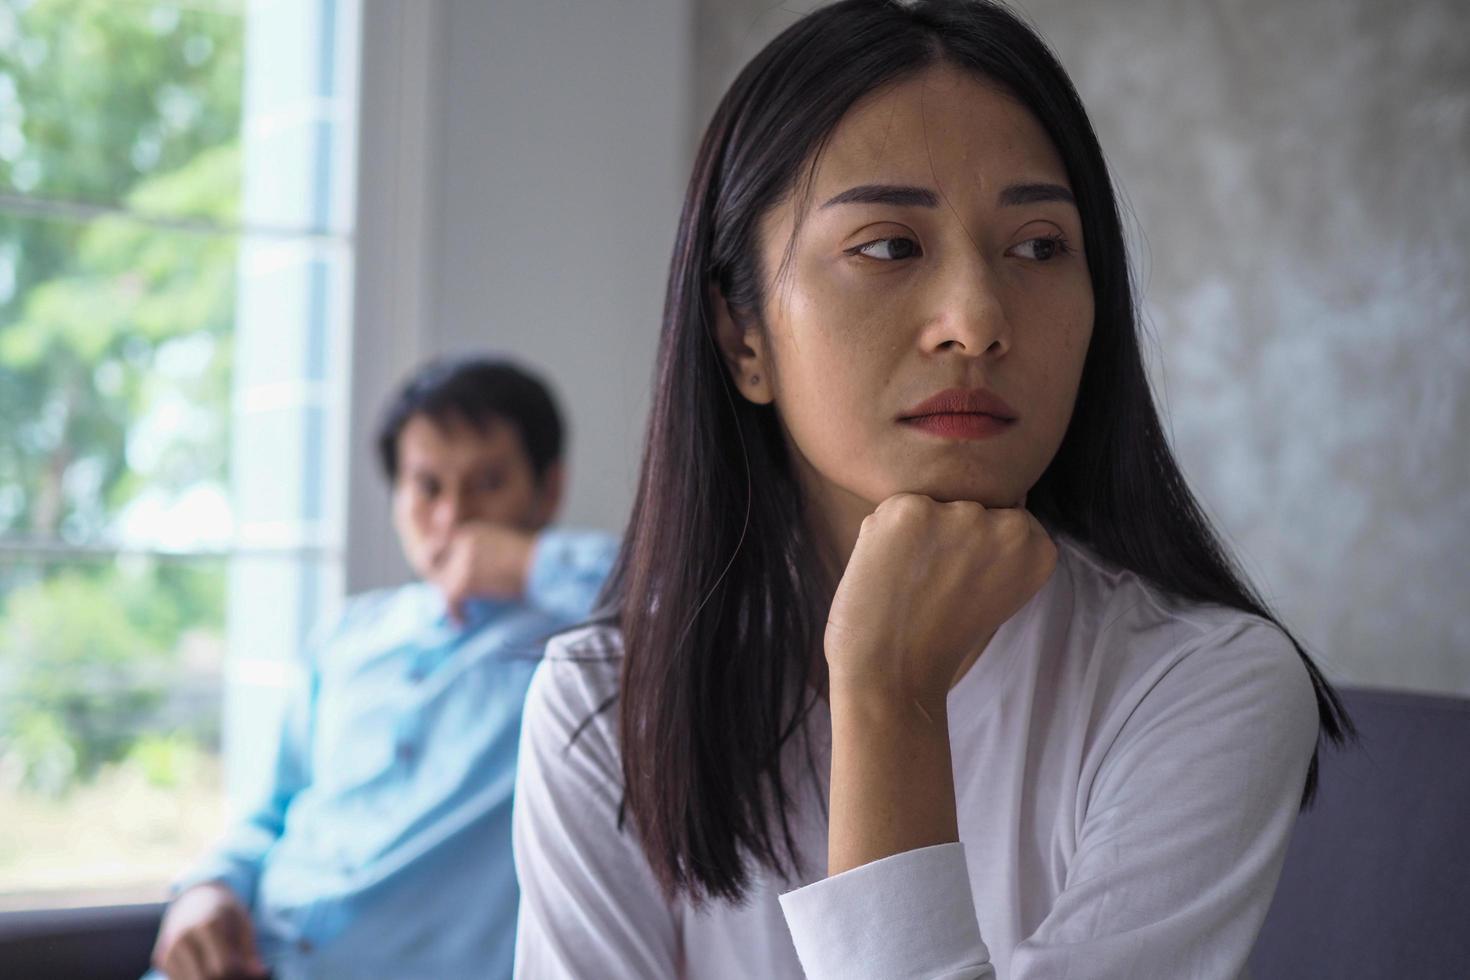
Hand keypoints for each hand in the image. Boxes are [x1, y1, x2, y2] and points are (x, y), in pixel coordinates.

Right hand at [151, 882, 267, 979]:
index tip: (249, 969)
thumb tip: (259, 974)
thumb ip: (250, 950)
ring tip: (222, 969)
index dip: (240, 973)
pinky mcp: (160, 957)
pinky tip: (204, 968)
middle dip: (225, 979)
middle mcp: (183, 936)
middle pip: (205, 977)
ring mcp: (168, 948)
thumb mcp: (243, 922)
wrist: (194, 898)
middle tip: (235, 972)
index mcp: (208, 924)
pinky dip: (194, 978)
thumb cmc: (226, 911)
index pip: (224, 966)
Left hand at [427, 522, 536, 622]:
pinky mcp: (465, 580)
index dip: (443, 564)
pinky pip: (451, 601)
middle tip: (454, 601)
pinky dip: (456, 614)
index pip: (444, 546)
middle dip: (443, 583)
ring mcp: (462, 560)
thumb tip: (478, 574)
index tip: (445, 577)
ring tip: (462, 615)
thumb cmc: (535, 561)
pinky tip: (464, 622)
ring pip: (443, 585)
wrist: (544, 567)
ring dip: (452, 602)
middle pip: (437, 565)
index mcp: (473, 530)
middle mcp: (462, 540)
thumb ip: (485, 554)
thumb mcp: (505, 547)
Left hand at [824, 493, 1055, 709]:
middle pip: (964, 506)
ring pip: (929, 505)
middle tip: (932, 588)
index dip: (970, 551)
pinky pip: (891, 511)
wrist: (893, 678)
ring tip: (908, 584)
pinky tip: (886, 575)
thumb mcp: (994, 593)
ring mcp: (959, 514)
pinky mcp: (909, 510)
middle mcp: (1009, 525)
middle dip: (943, 538)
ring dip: (912, 535)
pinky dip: (880, 538)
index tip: (962, 587)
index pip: (1001, 516)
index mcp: (1038, 548)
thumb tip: (987, 502)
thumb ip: (998, 549)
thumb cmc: (937, 641)